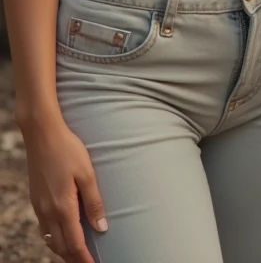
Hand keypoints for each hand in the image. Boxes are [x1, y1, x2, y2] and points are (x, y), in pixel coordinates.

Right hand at [23, 117, 106, 262]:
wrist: (42, 134)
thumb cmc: (68, 149)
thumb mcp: (87, 173)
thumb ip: (94, 202)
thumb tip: (102, 228)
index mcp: (63, 207)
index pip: (75, 244)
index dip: (85, 259)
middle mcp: (48, 212)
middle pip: (62, 246)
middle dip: (75, 259)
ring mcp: (39, 207)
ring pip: (51, 240)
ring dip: (64, 250)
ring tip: (78, 254)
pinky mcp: (36, 200)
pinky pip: (44, 229)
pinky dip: (54, 238)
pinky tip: (62, 234)